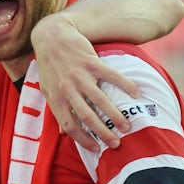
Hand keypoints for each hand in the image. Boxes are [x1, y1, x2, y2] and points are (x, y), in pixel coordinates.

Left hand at [31, 14, 138, 150]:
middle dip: (103, 133)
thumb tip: (63, 132)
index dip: (83, 139)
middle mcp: (67, 89)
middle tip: (117, 144)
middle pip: (87, 117)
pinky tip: (136, 94)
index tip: (97, 149)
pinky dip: (126, 85)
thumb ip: (56, 109)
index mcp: (56, 98)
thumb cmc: (49, 65)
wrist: (52, 35)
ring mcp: (80, 75)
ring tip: (127, 126)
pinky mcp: (91, 62)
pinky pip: (112, 76)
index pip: (70, 125)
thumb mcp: (47, 88)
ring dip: (116, 115)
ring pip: (100, 100)